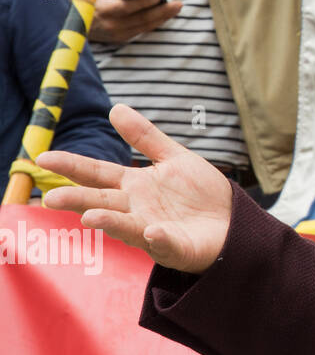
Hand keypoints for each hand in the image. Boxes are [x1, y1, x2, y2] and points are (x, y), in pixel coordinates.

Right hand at [38, 105, 231, 272]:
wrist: (231, 219)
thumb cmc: (198, 192)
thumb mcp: (174, 157)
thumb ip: (145, 137)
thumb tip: (116, 108)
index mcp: (134, 186)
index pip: (96, 173)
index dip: (72, 165)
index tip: (44, 157)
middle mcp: (136, 209)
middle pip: (101, 202)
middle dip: (77, 201)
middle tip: (50, 199)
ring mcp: (151, 230)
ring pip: (126, 226)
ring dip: (110, 221)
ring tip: (91, 217)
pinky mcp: (174, 246)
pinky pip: (164, 243)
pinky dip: (157, 237)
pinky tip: (151, 231)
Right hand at [90, 0, 182, 42]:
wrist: (73, 22)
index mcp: (101, 10)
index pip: (125, 7)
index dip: (142, 3)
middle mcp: (109, 25)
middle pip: (140, 19)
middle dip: (161, 11)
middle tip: (178, 4)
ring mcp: (115, 34)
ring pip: (144, 26)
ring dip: (162, 18)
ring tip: (176, 9)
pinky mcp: (119, 39)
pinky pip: (141, 30)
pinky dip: (154, 23)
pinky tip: (165, 16)